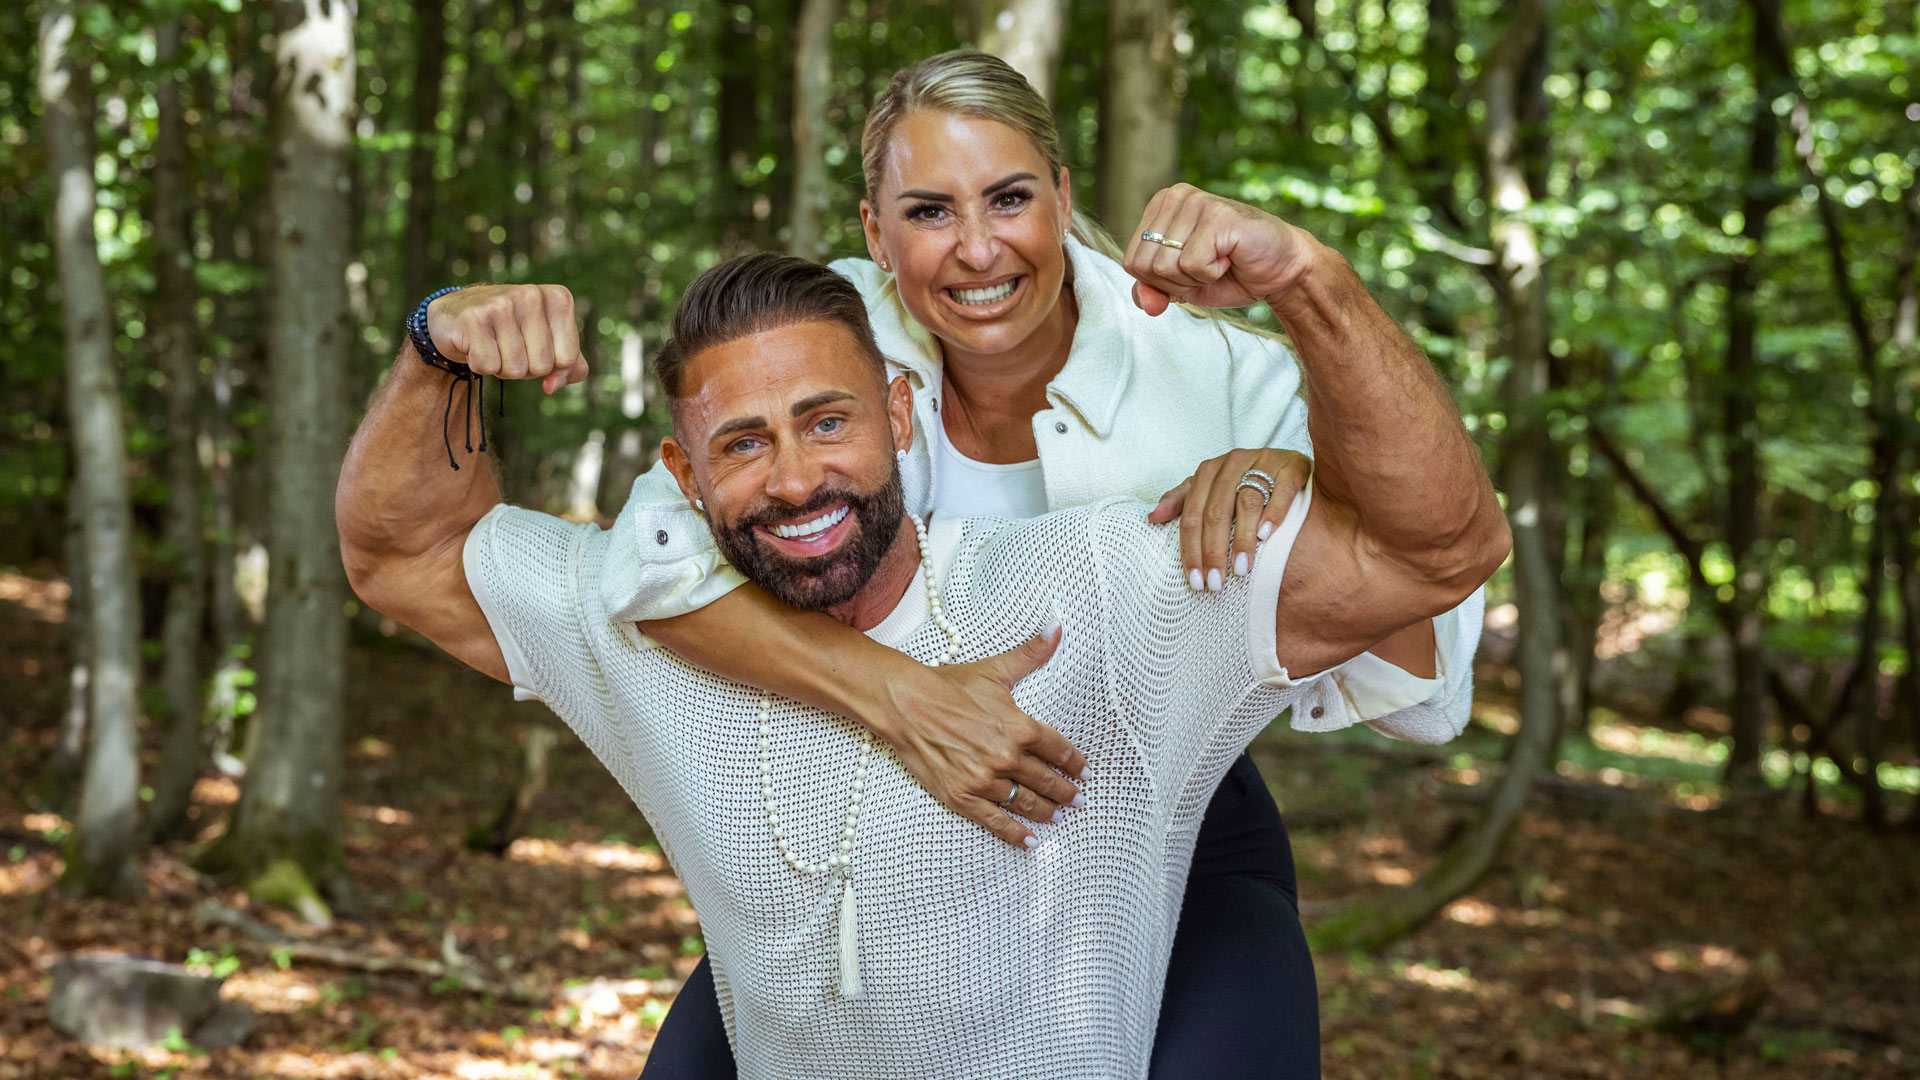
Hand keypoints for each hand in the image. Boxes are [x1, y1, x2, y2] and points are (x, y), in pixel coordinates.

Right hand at [426, 284, 586, 394]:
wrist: (456, 315)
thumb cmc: (512, 332)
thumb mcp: (549, 343)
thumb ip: (569, 368)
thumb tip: (550, 386)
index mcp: (558, 298)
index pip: (568, 359)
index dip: (550, 364)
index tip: (533, 345)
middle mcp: (532, 294)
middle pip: (542, 366)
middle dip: (525, 367)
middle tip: (508, 345)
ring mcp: (502, 304)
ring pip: (515, 369)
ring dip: (502, 367)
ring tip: (492, 343)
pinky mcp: (474, 318)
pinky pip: (488, 366)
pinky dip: (480, 365)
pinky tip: (474, 344)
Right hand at [871, 626, 1088, 847]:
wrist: (906, 704)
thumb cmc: (949, 686)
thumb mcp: (995, 670)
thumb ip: (1031, 654)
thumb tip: (1057, 628)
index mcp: (1019, 727)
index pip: (1058, 750)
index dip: (1074, 763)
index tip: (1084, 772)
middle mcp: (1006, 757)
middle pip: (1047, 781)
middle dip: (1066, 792)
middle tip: (1079, 800)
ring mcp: (985, 780)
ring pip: (1026, 802)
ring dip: (1047, 812)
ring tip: (1059, 816)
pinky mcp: (963, 796)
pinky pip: (996, 821)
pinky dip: (1016, 834)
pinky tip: (1031, 841)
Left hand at [1121, 184, 1319, 315]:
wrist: (1281, 270)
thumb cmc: (1230, 274)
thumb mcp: (1181, 287)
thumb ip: (1153, 292)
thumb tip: (1146, 304)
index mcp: (1159, 207)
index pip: (1131, 262)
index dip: (1159, 283)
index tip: (1191, 270)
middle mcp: (1174, 196)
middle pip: (1144, 266)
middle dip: (1176, 283)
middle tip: (1207, 268)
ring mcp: (1195, 202)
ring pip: (1165, 266)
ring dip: (1195, 278)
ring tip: (1219, 261)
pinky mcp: (1216, 215)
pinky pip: (1192, 264)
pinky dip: (1211, 273)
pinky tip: (1230, 257)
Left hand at [1148, 448, 1310, 591]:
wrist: (1288, 461)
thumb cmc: (1243, 479)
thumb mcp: (1210, 488)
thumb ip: (1181, 500)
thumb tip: (1151, 518)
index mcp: (1209, 470)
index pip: (1193, 515)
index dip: (1192, 549)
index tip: (1196, 580)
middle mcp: (1234, 462)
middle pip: (1217, 512)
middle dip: (1214, 551)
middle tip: (1216, 583)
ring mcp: (1264, 462)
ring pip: (1247, 502)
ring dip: (1243, 539)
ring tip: (1241, 569)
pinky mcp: (1292, 466)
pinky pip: (1282, 490)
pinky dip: (1273, 513)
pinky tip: (1266, 536)